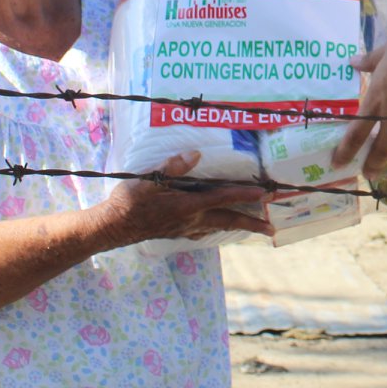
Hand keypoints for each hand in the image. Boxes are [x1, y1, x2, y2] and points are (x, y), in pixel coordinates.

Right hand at [102, 152, 274, 245]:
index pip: (223, 198)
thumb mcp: (149, 179)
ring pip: (219, 227)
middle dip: (252, 223)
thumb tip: (195, 154)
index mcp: (188, 206)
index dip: (244, 194)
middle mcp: (192, 220)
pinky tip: (219, 227)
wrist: (113, 227)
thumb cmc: (130, 201)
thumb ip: (174, 167)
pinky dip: (218, 228)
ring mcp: (186, 229)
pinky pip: (206, 231)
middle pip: (229, 221)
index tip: (264, 193)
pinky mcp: (178, 233)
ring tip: (255, 227)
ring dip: (239, 226)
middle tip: (272, 228)